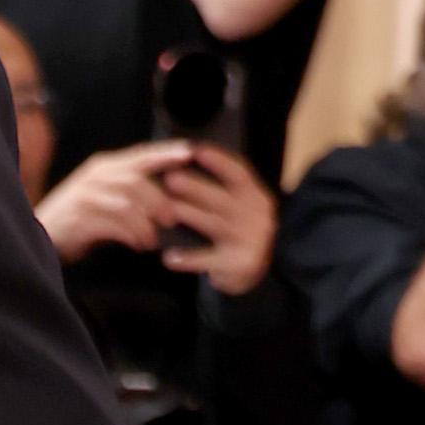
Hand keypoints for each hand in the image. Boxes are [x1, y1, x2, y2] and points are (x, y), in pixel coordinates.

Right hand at [33, 140, 191, 265]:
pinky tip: (138, 244)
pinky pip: (115, 224)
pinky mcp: (80, 218)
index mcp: (104, 166)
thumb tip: (166, 199)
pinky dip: (131, 235)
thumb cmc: (77, 218)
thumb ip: (128, 191)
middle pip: (138, 181)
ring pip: (128, 203)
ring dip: (145, 223)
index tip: (189, 153)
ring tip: (152, 239)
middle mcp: (95, 176)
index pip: (141, 154)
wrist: (39, 234)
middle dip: (159, 201)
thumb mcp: (103, 196)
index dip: (166, 153)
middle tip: (172, 219)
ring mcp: (86, 196)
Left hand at [154, 141, 276, 296]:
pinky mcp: (240, 264)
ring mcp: (251, 241)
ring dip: (189, 216)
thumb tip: (189, 167)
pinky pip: (209, 259)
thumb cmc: (237, 234)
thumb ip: (224, 192)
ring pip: (214, 225)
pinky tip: (168, 257)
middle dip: (195, 188)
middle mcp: (258, 217)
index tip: (196, 150)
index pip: (240, 173)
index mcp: (257, 198)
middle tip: (170, 179)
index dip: (219, 161)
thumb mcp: (239, 209)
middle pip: (222, 198)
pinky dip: (188, 259)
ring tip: (166, 211)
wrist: (253, 274)